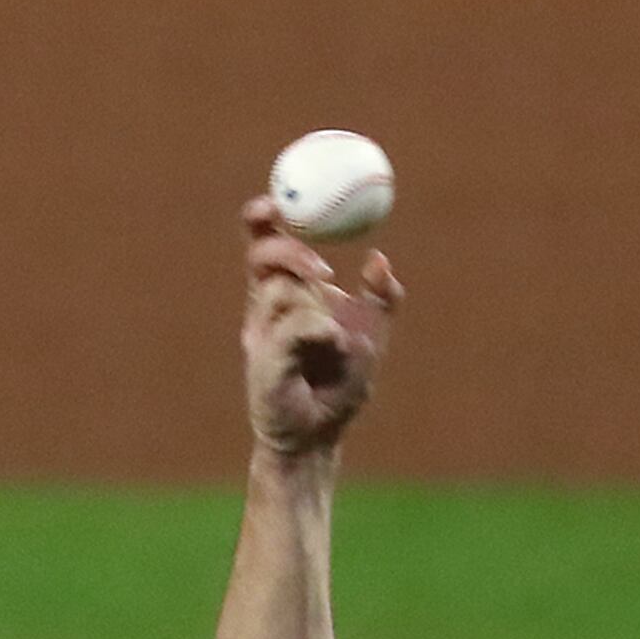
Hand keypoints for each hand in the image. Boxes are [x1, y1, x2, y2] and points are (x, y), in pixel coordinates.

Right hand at [239, 196, 401, 458]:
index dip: (265, 218)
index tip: (278, 201)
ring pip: (281, 292)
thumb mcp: (371, 334)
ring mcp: (259, 335)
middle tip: (325, 269)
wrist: (322, 436)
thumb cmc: (341, 387)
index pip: (266, 244)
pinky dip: (320, 332)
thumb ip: (380, 296)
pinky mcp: (261, 360)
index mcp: (285, 294)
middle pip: (262, 257)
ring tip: (336, 345)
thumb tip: (379, 259)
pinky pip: (293, 326)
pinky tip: (332, 351)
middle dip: (291, 252)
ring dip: (317, 307)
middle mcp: (265, 310)